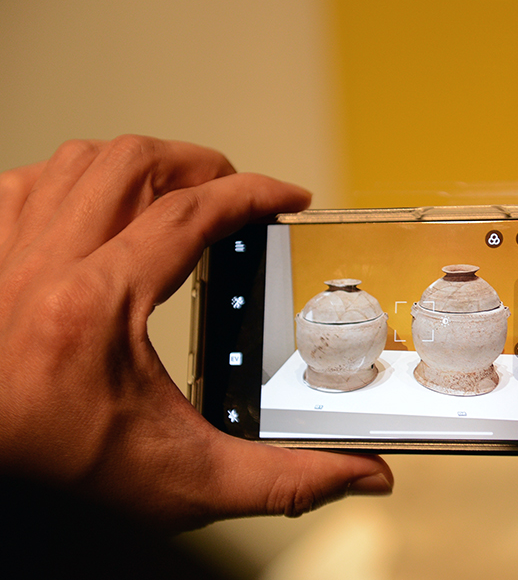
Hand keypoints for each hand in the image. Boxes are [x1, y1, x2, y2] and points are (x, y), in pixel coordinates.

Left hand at [0, 136, 392, 530]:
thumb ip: (278, 480)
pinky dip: (73, 176)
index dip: (252, 194)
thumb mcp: (182, 481)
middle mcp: (45, 265)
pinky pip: (26, 181)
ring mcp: (7, 253)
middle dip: (203, 166)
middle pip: (136, 166)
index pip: (190, 214)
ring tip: (178, 183)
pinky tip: (96, 198)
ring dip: (141, 163)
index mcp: (97, 306)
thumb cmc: (44, 466)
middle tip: (236, 188)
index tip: (287, 196)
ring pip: (80, 161)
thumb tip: (357, 475)